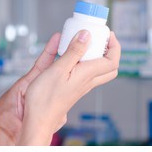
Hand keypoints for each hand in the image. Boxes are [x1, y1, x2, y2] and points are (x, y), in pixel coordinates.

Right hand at [0, 30, 120, 145]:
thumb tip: (86, 35)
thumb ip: (73, 52)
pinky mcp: (71, 88)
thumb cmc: (45, 97)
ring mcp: (79, 85)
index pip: (112, 60)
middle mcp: (87, 81)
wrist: (38, 118)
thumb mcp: (58, 69)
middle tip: (99, 38)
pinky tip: (67, 54)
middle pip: (108, 67)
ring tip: (82, 42)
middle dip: (109, 50)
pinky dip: (81, 60)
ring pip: (97, 70)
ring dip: (95, 55)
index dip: (114, 45)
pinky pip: (83, 72)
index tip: (107, 33)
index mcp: (86, 75)